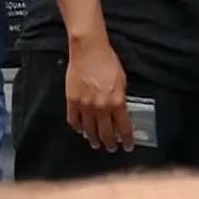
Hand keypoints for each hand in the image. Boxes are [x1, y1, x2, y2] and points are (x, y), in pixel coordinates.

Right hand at [65, 36, 131, 150]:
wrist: (89, 51)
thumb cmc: (108, 62)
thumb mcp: (122, 82)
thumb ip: (121, 99)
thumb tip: (120, 111)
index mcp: (117, 102)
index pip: (123, 128)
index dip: (126, 140)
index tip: (127, 146)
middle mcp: (101, 107)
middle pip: (106, 133)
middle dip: (110, 143)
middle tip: (111, 148)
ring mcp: (85, 105)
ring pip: (89, 129)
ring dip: (93, 138)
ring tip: (95, 143)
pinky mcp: (72, 100)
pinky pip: (73, 119)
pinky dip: (77, 127)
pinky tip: (80, 130)